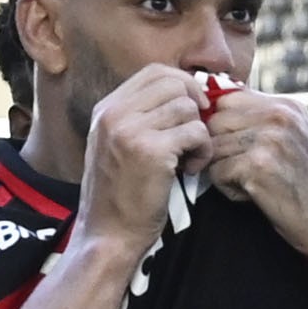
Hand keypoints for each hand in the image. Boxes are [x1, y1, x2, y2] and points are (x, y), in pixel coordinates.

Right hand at [75, 63, 214, 253]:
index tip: (192, 108)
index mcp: (105, 109)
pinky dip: (202, 151)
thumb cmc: (119, 196)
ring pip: (188, 107)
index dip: (182, 84)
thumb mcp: (115, 146)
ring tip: (189, 158)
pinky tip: (190, 169)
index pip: (154, 72)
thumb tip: (184, 91)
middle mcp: (113, 114)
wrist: (108, 236)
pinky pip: (196, 132)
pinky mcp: (151, 151)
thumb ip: (139, 117)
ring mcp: (130, 131)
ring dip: (199, 133)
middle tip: (194, 134)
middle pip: (174, 83)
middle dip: (194, 106)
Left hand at [201, 86, 307, 253]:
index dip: (222, 126)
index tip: (234, 149)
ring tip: (252, 184)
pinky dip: (229, 190)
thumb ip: (265, 122)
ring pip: (213, 148)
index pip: (227, 99)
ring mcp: (269, 138)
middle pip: (214, 122)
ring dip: (224, 171)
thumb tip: (216, 112)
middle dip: (220, 149)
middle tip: (242, 171)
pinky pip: (216, 172)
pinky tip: (255, 196)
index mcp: (286, 106)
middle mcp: (278, 115)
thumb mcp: (296, 139)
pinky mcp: (258, 165)